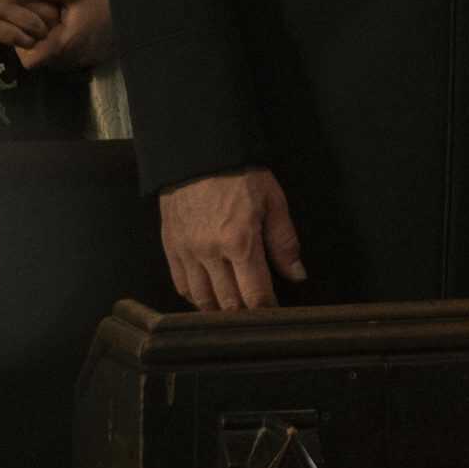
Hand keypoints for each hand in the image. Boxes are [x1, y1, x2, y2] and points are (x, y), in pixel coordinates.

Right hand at [0, 0, 59, 51]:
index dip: (54, 9)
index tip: (56, 18)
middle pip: (46, 12)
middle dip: (50, 24)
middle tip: (49, 32)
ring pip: (32, 24)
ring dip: (36, 35)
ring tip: (36, 39)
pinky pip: (10, 34)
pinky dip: (20, 41)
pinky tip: (22, 43)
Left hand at [11, 0, 117, 70]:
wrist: (142, 4)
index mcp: (64, 43)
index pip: (30, 59)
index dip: (23, 45)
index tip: (30, 25)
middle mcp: (73, 58)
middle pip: (42, 59)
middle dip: (38, 41)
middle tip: (46, 18)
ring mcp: (85, 60)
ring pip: (56, 60)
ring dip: (53, 43)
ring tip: (62, 19)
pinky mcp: (94, 58)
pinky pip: (71, 57)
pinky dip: (68, 44)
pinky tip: (76, 25)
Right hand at [159, 167, 305, 311]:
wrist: (199, 152)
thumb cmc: (240, 174)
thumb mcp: (273, 201)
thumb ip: (284, 242)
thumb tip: (297, 275)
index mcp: (240, 242)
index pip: (255, 294)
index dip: (267, 309)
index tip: (275, 313)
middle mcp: (210, 254)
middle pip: (228, 303)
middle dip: (245, 314)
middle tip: (256, 315)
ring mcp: (187, 253)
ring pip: (203, 300)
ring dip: (219, 311)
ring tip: (234, 312)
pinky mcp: (171, 248)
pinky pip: (181, 286)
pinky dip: (196, 298)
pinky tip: (208, 299)